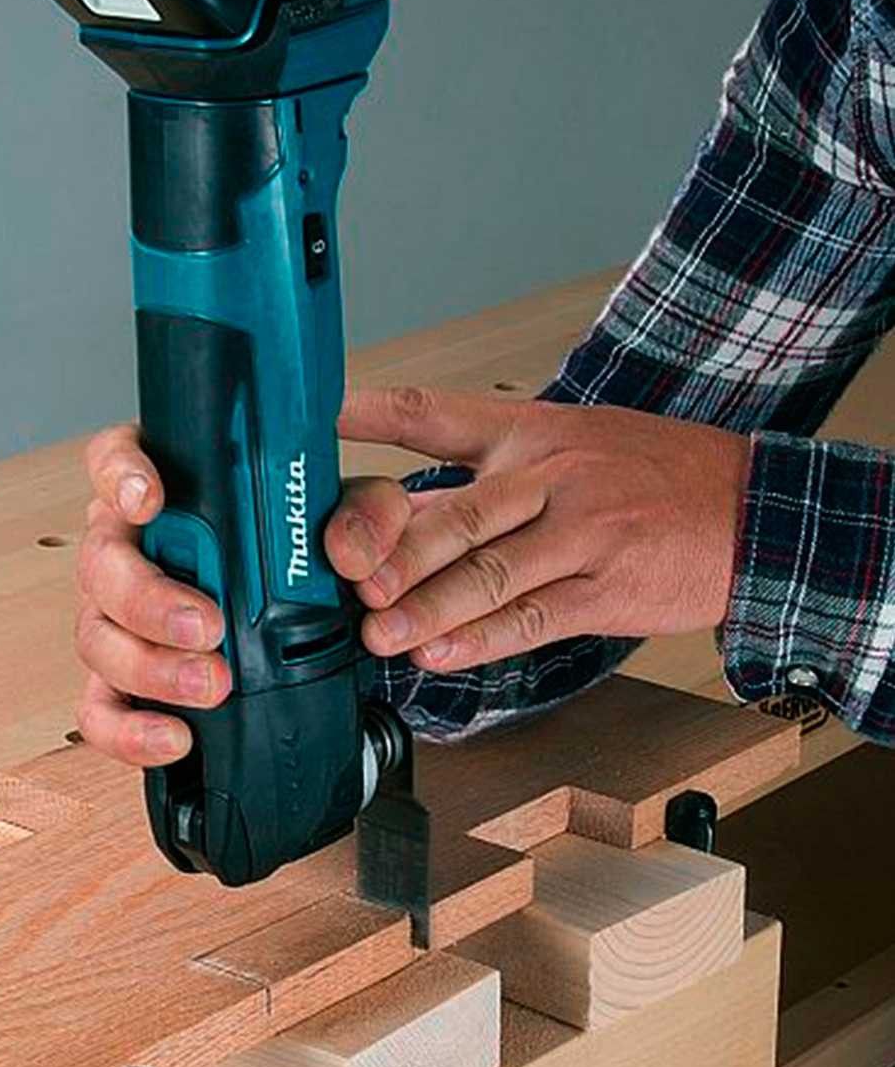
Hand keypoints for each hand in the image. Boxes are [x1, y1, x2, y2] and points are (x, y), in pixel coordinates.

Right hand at [74, 424, 410, 766]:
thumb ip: (364, 515)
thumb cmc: (303, 552)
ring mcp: (119, 618)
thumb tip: (351, 550)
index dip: (120, 476)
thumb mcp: (347, 521)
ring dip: (152, 666)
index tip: (149, 500)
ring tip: (212, 683)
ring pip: (99, 637)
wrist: (307, 616)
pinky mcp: (123, 681)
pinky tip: (175, 736)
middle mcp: (131, 550)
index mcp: (170, 492)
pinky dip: (132, 729)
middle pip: (103, 562)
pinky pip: (104, 709)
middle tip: (209, 623)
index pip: (116, 461)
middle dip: (150, 598)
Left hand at [331, 388, 750, 673]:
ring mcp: (584, 534)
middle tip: (348, 580)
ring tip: (379, 634)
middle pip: (459, 513)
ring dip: (428, 609)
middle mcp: (552, 475)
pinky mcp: (609, 589)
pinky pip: (536, 618)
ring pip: (492, 574)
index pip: (438, 413)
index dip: (373, 412)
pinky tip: (442, 654)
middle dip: (397, 552)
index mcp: (532, 432)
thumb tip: (402, 509)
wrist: (748, 506)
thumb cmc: (648, 473)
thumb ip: (488, 471)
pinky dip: (484, 639)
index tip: (318, 416)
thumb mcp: (570, 442)